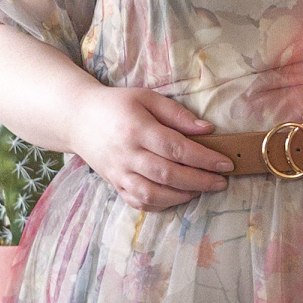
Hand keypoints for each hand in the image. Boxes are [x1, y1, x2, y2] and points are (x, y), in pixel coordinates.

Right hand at [72, 85, 231, 209]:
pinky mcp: (115, 185)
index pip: (175, 148)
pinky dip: (162, 204)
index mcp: (136, 129)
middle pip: (168, 174)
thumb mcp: (146, 98)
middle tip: (221, 182)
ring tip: (202, 189)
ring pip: (153, 194)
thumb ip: (177, 114)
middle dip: (200, 181)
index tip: (225, 164)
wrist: (78, 120)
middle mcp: (126, 154)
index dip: (203, 159)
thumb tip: (207, 130)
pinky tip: (178, 196)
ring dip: (182, 195)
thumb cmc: (117, 105)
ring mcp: (118, 173)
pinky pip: (140, 202)